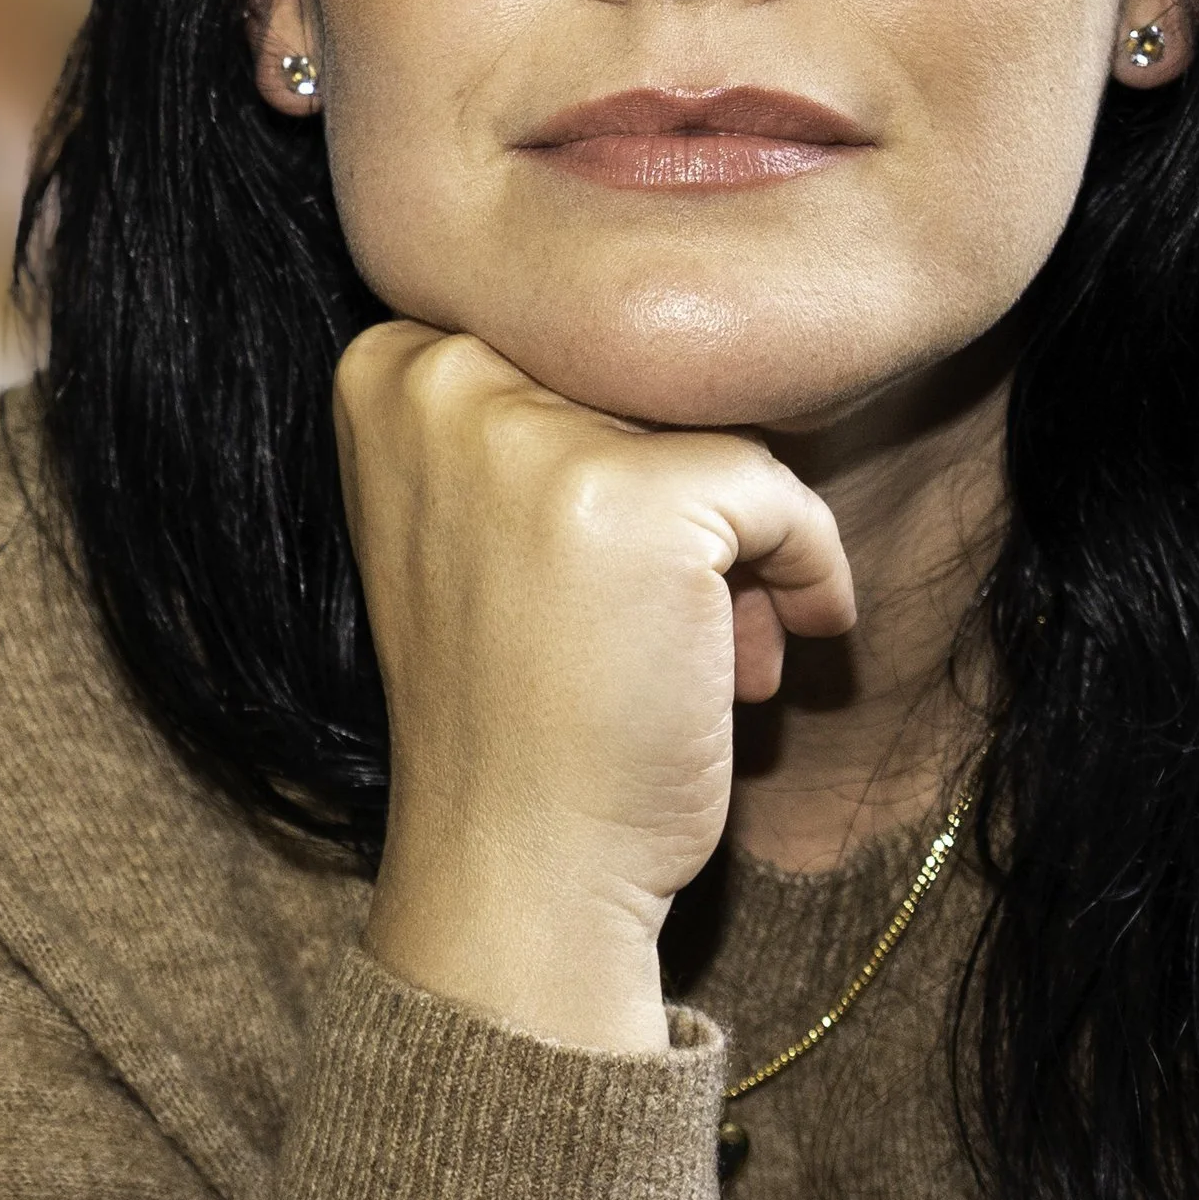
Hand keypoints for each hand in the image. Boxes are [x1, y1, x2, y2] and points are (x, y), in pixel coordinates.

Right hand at [333, 320, 856, 1052]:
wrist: (518, 871)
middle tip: (668, 629)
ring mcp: (537, 433)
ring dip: (745, 551)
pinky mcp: (642, 496)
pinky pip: (784, 499)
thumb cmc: (518, 706)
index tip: (603, 570)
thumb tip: (716, 328)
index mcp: (390, 365)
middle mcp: (443, 376)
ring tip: (711, 655)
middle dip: (689, 506)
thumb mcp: (480, 517)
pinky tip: (762, 670)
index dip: (623, 455)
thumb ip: (546, 410)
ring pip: (722, 434)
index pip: (583, 343)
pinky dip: (808, 579)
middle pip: (653, 382)